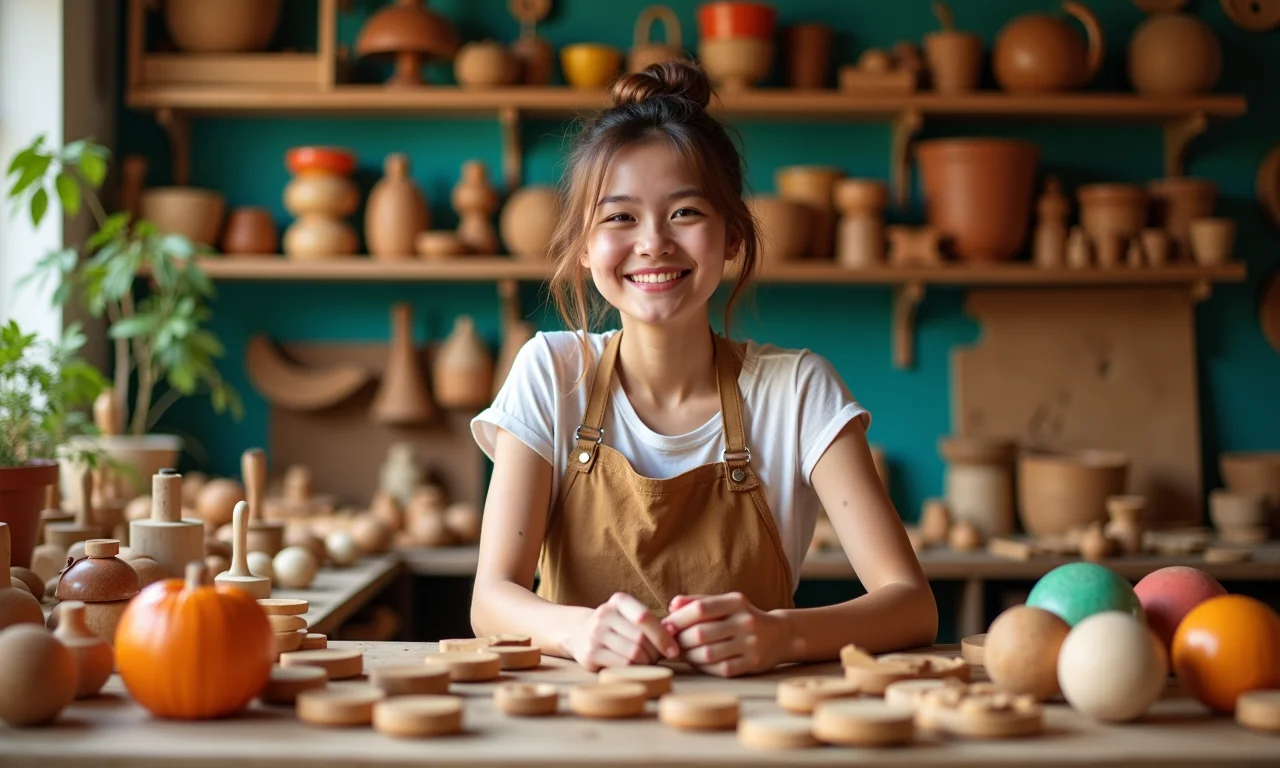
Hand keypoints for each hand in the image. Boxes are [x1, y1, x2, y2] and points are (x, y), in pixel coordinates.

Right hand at [563, 592, 679, 671]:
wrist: (579, 633)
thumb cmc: (617, 627)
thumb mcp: (631, 617)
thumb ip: (654, 624)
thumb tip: (674, 632)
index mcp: (619, 600)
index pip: (644, 617)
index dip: (662, 636)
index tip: (674, 651)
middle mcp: (604, 614)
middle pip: (641, 639)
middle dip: (655, 653)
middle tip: (658, 658)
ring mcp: (594, 634)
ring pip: (633, 654)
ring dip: (646, 663)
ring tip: (647, 662)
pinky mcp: (589, 654)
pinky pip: (622, 666)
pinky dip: (634, 670)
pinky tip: (635, 668)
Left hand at [662, 592, 798, 677]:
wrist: (780, 635)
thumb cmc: (743, 617)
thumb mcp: (726, 603)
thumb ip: (699, 601)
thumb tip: (672, 605)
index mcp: (736, 602)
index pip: (700, 608)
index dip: (678, 618)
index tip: (666, 625)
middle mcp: (745, 621)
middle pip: (701, 633)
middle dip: (680, 640)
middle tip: (671, 643)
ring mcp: (750, 644)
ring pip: (708, 654)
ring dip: (689, 655)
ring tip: (682, 653)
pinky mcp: (753, 663)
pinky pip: (721, 668)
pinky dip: (704, 667)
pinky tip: (698, 662)